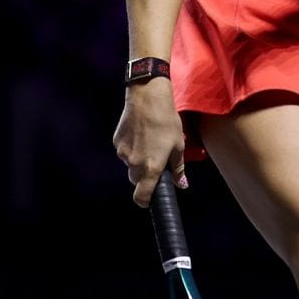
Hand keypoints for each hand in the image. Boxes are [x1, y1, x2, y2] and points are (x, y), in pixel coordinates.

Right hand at [113, 82, 187, 208]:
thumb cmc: (167, 121)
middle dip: (145, 176)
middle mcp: (134, 164)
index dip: (145, 201)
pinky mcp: (117, 141)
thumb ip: (178, 169)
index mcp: (151, 168)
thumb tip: (182, 185)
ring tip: (150, 142)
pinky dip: (132, 148)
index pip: (141, 197)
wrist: (147, 97)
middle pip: (136, 180)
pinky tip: (141, 134)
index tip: (150, 199)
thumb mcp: (178, 145)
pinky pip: (124, 152)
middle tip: (157, 161)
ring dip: (138, 160)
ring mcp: (123, 153)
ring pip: (130, 165)